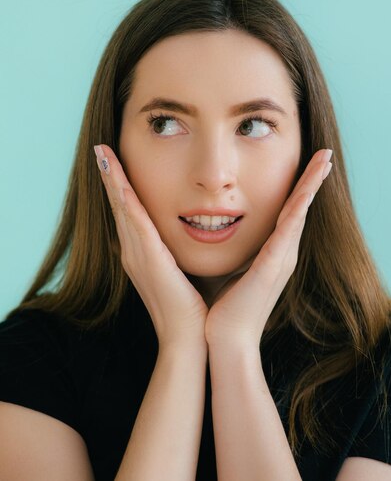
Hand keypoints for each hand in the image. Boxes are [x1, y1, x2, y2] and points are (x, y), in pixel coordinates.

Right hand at [94, 144, 208, 350]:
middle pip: (120, 206)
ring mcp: (138, 256)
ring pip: (123, 209)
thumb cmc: (191, 308)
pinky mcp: (149, 261)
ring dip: (113, 181)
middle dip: (110, 177)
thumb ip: (178, 252)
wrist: (189, 339)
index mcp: (142, 254)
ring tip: (104, 155)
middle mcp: (134, 252)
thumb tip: (187, 233)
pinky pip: (136, 225)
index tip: (114, 162)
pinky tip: (120, 184)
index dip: (120, 186)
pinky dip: (126, 202)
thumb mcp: (182, 272)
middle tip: (102, 149)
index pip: (129, 212)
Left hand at [204, 149, 332, 349]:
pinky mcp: (273, 266)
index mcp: (273, 253)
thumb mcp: (232, 269)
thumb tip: (217, 231)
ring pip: (299, 212)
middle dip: (313, 179)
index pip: (288, 212)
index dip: (299, 187)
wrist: (225, 340)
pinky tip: (306, 191)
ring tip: (324, 161)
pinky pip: (289, 230)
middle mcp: (282, 253)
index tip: (308, 165)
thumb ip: (235, 251)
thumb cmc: (224, 308)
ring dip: (312, 185)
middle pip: (300, 207)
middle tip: (325, 154)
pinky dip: (299, 208)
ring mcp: (281, 259)